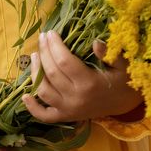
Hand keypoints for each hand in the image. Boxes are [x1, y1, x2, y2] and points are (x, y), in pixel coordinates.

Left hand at [21, 31, 143, 123]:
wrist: (125, 103)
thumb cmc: (124, 79)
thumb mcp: (123, 63)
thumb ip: (110, 53)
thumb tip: (95, 42)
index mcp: (89, 83)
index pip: (64, 61)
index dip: (54, 45)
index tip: (51, 32)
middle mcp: (76, 98)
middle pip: (51, 73)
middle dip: (44, 52)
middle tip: (42, 37)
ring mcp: (69, 110)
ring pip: (43, 91)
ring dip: (35, 73)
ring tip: (35, 56)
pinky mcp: (66, 117)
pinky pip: (45, 116)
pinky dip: (32, 108)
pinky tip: (25, 94)